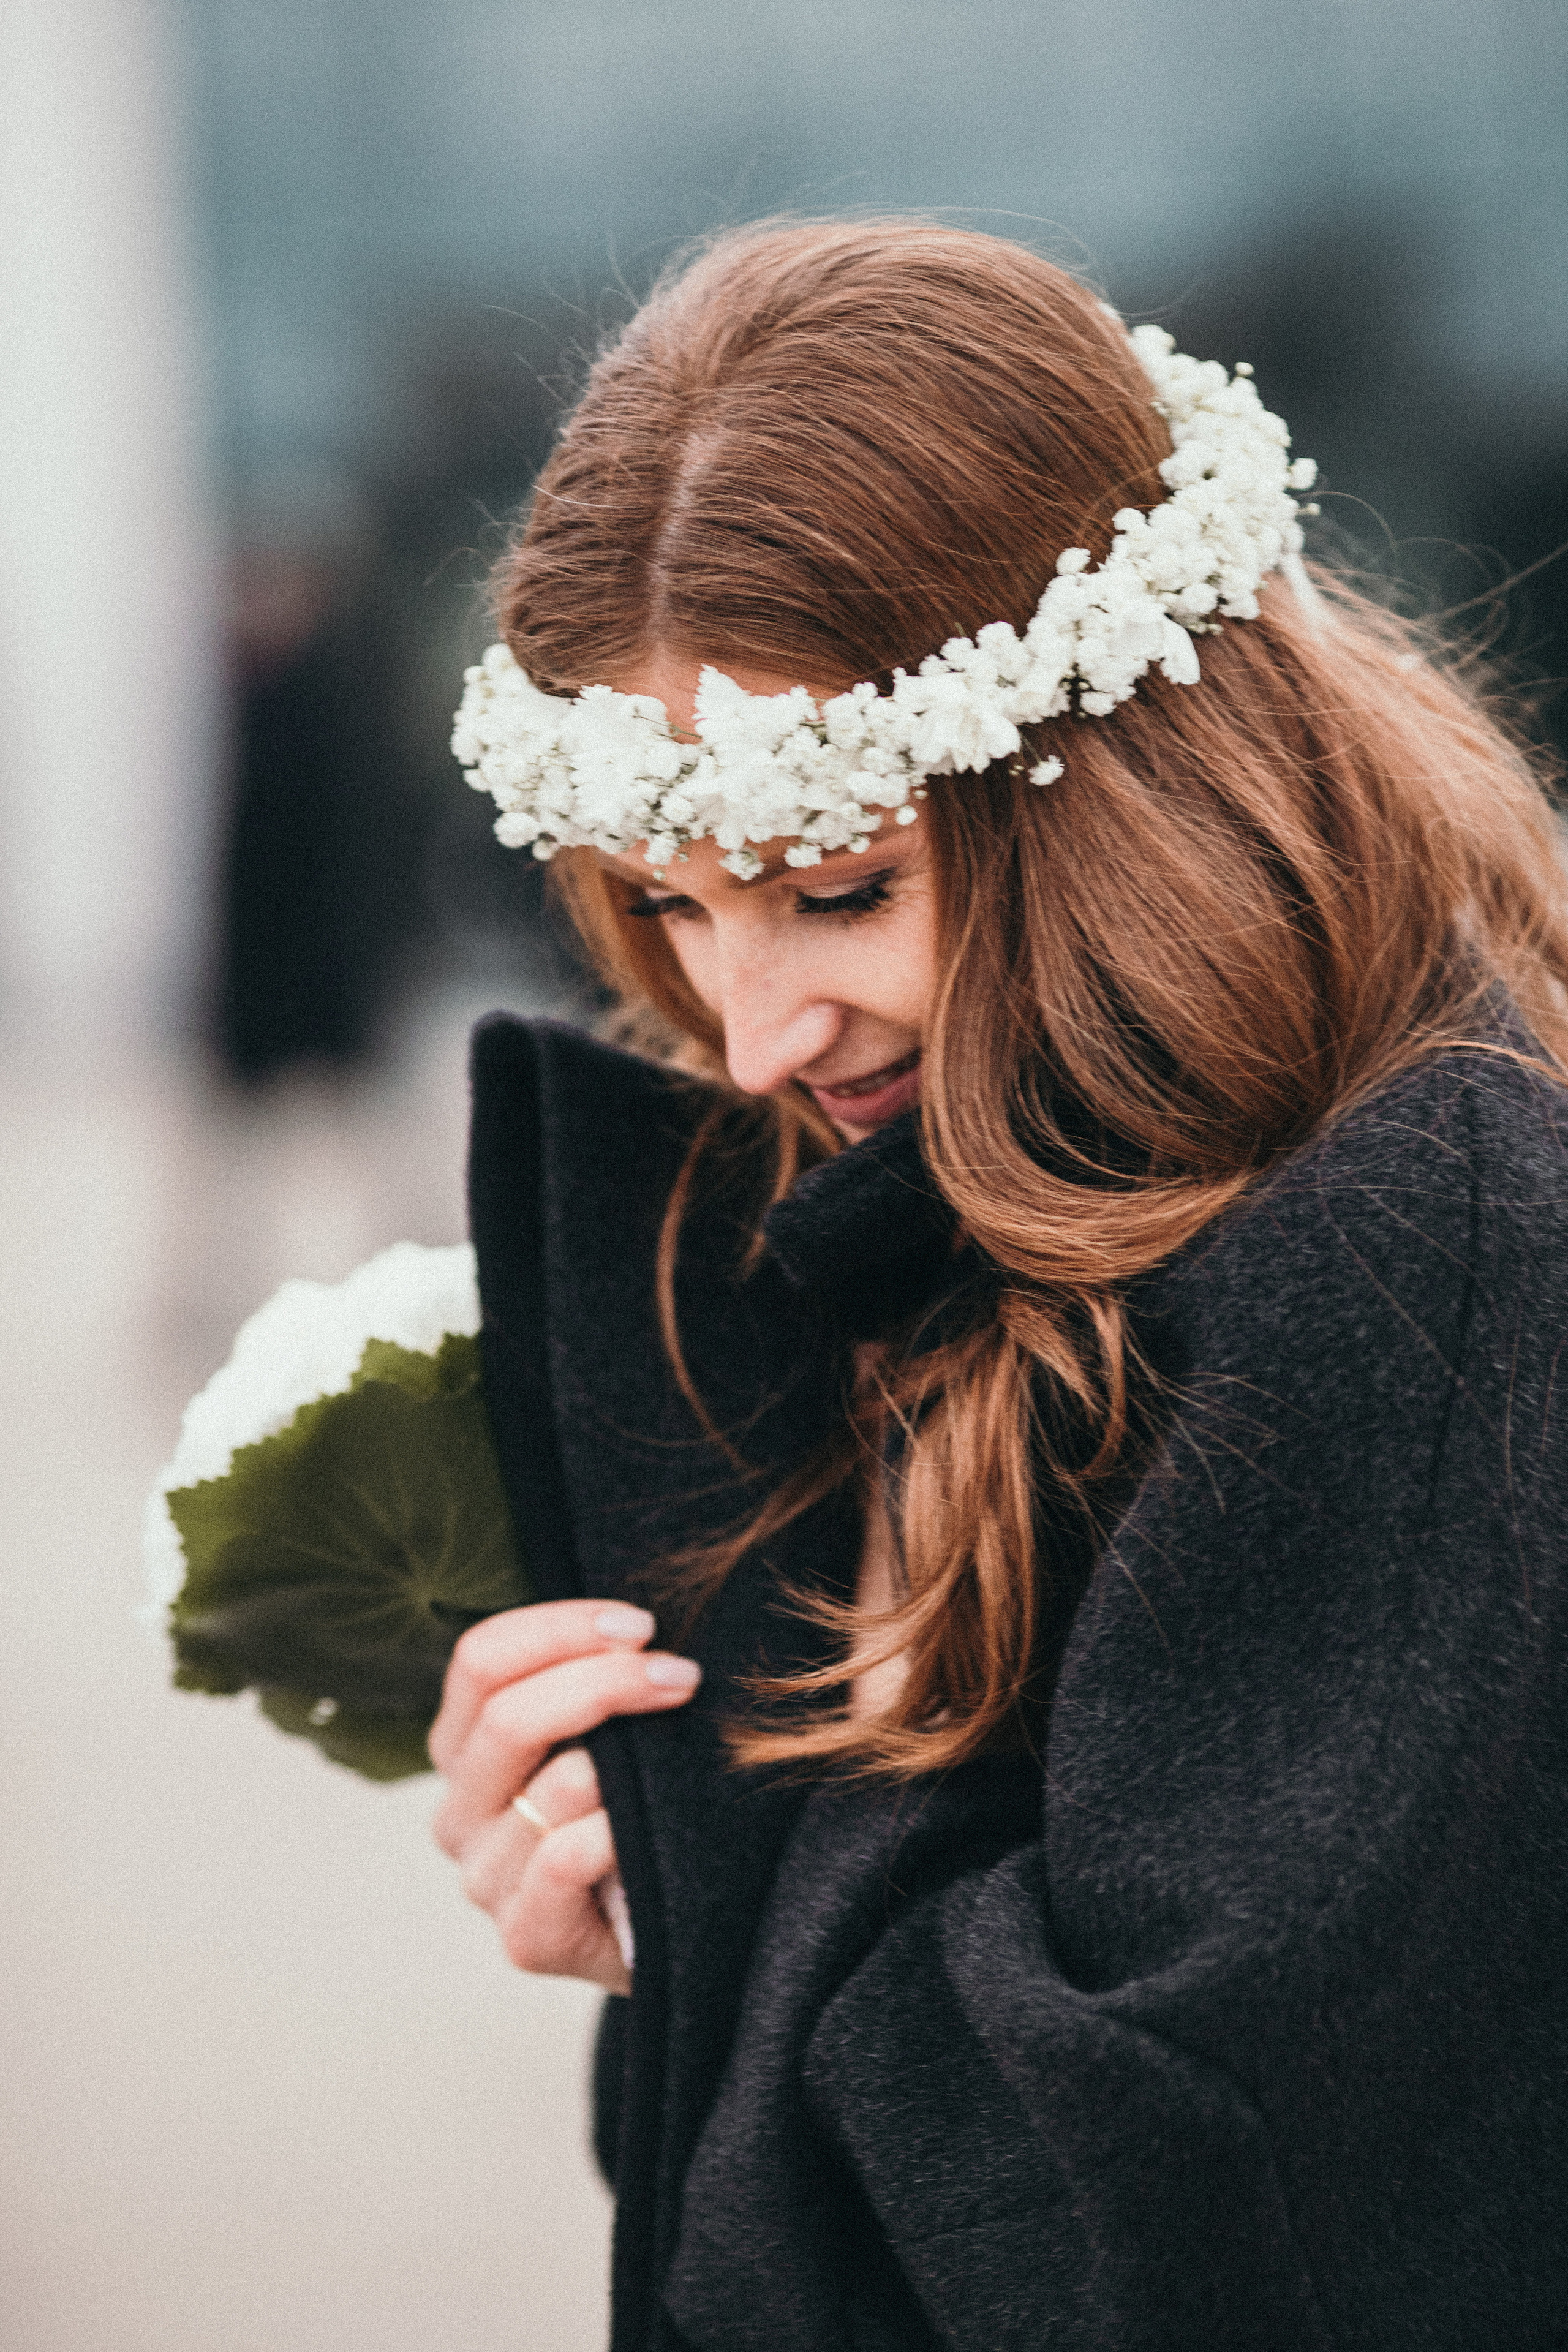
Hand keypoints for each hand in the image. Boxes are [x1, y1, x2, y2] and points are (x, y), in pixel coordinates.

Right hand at [429, 1599, 700, 1993]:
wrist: (673, 1929)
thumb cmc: (637, 1811)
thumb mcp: (606, 1733)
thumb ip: (594, 1682)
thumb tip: (639, 1627)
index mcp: (465, 1746)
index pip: (481, 1660)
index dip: (560, 1628)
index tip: (641, 1626)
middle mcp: (460, 1811)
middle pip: (508, 1716)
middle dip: (605, 1682)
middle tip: (681, 1675)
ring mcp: (486, 1878)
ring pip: (550, 1786)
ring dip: (625, 1760)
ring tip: (680, 1751)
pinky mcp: (526, 1938)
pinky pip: (563, 1862)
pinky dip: (614, 1833)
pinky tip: (651, 1827)